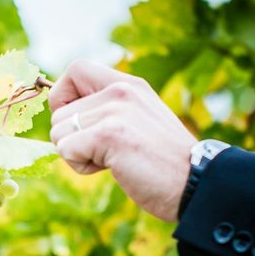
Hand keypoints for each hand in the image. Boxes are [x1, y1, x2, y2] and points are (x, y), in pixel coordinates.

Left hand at [48, 60, 196, 221]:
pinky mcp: (108, 134)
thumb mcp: (137, 119)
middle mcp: (120, 90)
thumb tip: (61, 116)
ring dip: (77, 154)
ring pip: (58, 133)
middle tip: (106, 151)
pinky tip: (113, 167)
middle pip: (58, 112)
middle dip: (71, 138)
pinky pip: (66, 150)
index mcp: (127, 84)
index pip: (74, 69)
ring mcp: (115, 110)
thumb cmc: (162, 161)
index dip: (63, 96)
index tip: (75, 119)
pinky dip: (81, 166)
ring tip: (113, 159)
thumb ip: (106, 109)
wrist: (196, 185)